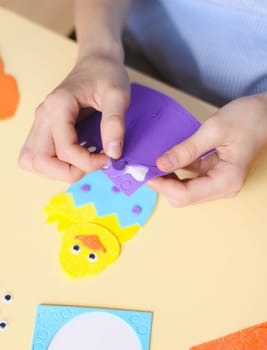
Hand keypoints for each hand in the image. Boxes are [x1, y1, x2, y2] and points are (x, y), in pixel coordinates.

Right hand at [18, 47, 129, 181]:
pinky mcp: (43, 128)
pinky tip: (73, 158)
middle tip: (91, 163)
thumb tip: (113, 153)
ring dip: (56, 171)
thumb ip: (115, 123)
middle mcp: (43, 116)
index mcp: (58, 106)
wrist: (96, 62)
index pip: (64, 150)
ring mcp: (40, 123)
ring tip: (82, 161)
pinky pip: (37, 156)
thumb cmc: (106, 74)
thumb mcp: (118, 94)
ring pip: (32, 161)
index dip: (88, 162)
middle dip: (67, 172)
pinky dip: (52, 165)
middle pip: (38, 161)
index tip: (108, 157)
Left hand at [148, 94, 266, 206]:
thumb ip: (186, 149)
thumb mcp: (214, 130)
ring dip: (167, 178)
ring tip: (150, 163)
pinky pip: (190, 178)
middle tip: (142, 167)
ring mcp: (218, 182)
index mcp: (226, 181)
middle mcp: (222, 187)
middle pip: (183, 196)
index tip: (142, 172)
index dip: (161, 186)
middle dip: (162, 184)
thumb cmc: (248, 118)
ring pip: (185, 189)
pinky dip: (176, 171)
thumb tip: (161, 164)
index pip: (185, 194)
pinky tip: (165, 159)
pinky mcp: (214, 173)